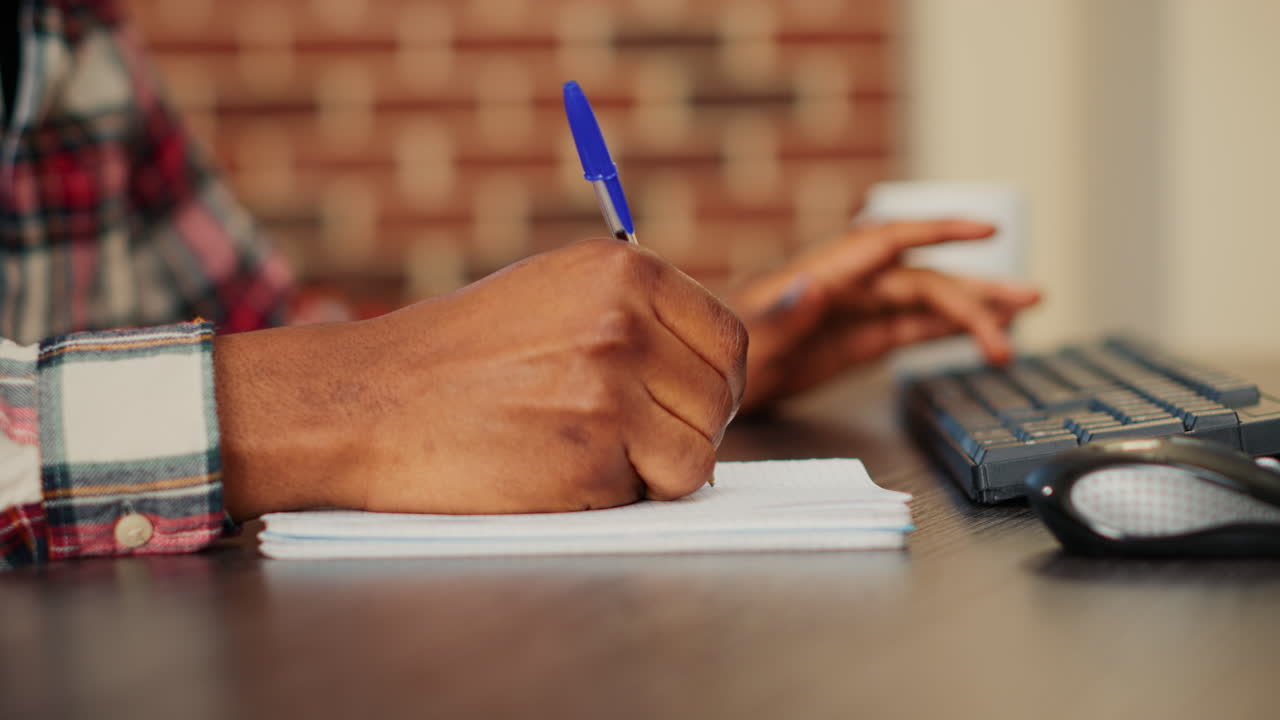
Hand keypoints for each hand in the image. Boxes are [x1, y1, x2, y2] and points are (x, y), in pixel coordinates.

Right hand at [214, 239, 746, 519]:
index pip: (728, 340)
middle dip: (685, 430)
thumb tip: (711, 367)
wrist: (365, 401)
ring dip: (655, 470)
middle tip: (629, 438)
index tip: (686, 405)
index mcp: (623, 271)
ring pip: (697, 457)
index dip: (713, 383)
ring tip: (585, 449)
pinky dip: (612, 497)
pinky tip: (553, 469)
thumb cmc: (456, 354)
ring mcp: (608, 392)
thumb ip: (636, 314)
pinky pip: (645, 496)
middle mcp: (623, 323)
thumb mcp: (554, 292)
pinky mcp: (588, 460)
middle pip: (719, 401)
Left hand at [730, 220, 1039, 412]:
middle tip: (1027, 299)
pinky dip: (943, 331)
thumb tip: (816, 282)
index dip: (935, 230)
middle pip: (919, 281)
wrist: (698, 385)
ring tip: (1024, 309)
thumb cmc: (712, 354)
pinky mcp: (851, 342)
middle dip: (973, 289)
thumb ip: (783, 312)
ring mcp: (850, 314)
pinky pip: (906, 330)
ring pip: (922, 304)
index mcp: (818, 277)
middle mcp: (841, 289)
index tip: (983, 228)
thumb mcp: (745, 341)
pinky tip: (981, 333)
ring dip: (972, 308)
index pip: (886, 243)